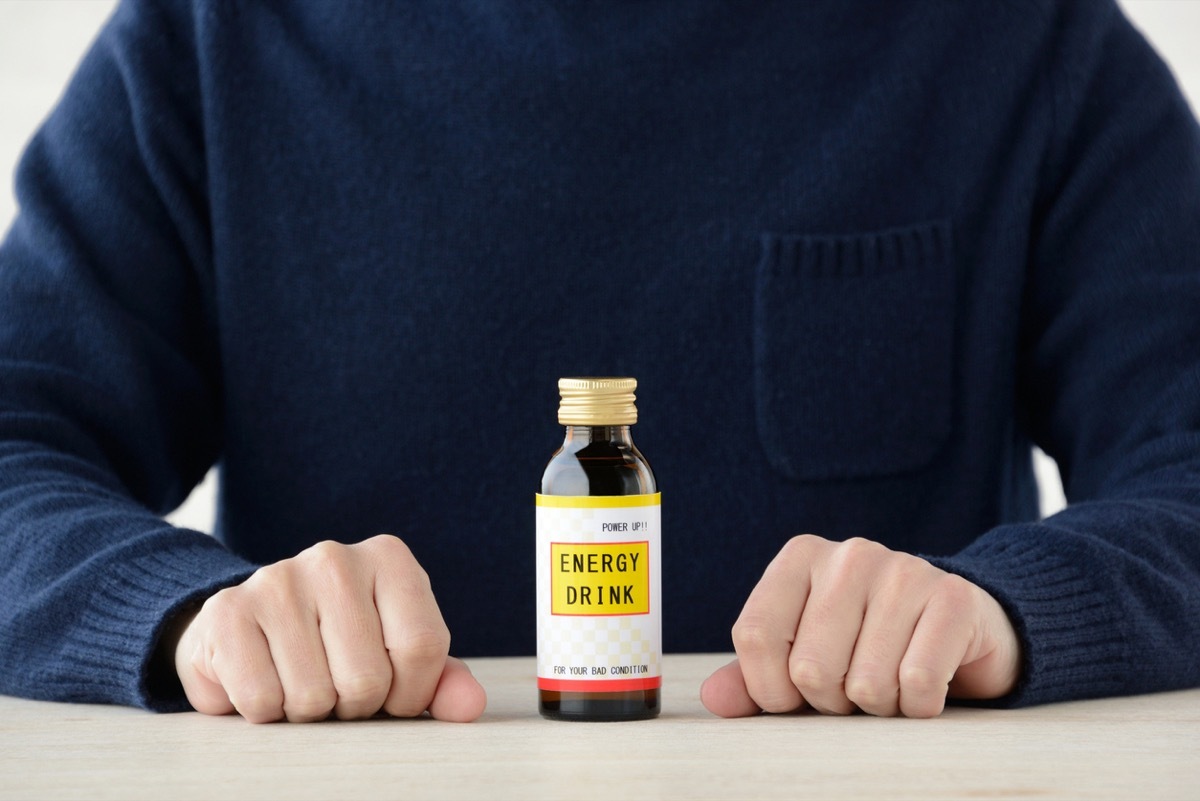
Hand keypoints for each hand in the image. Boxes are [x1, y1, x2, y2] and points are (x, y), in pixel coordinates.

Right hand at [174, 535, 486, 722]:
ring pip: (313, 696)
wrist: (252, 629)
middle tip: (336, 684)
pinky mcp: (227, 611)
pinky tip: (265, 678)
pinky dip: (265, 711)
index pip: (423, 647)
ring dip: (308, 712)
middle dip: (354, 705)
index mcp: (389, 559)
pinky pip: (262, 700)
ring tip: (300, 679)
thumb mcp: (400, 658)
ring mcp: (277, 579)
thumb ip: (442, 681)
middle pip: (367, 678)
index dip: (409, 694)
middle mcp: (335, 558)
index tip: (392, 693)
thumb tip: (469, 707)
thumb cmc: (340, 646)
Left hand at [701, 535, 1019, 717]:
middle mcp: (849, 554)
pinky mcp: (952, 598)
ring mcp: (903, 570)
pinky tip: (922, 689)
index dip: (769, 688)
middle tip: (853, 686)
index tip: (792, 698)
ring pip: (865, 683)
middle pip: (809, 668)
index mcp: (800, 558)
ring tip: (889, 682)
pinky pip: (917, 682)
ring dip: (878, 707)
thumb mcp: (803, 653)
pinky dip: (917, 707)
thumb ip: (754, 675)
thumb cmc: (866, 644)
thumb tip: (715, 698)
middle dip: (831, 702)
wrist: (958, 629)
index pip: (755, 635)